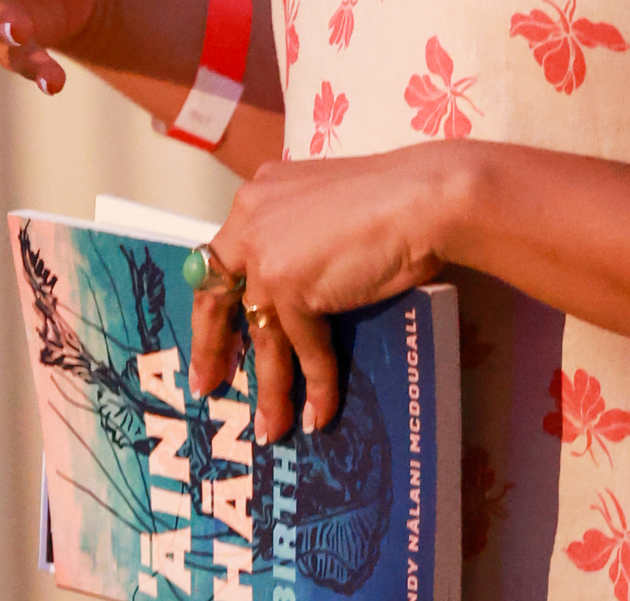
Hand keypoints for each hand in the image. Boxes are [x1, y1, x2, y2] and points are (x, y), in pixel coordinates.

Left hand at [189, 146, 467, 442]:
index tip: (213, 334)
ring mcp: (267, 254)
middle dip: (211, 348)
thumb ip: (301, 237)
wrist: (422, 198)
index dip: (216, 300)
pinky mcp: (291, 285)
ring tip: (272, 431)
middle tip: (207, 387)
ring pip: (263, 333)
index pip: (222, 257)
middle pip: (216, 295)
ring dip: (270, 388)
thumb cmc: (393, 197)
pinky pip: (303, 347)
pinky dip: (317, 385)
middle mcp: (251, 221)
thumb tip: (301, 283)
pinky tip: (320, 414)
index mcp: (258, 197)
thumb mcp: (326, 210)